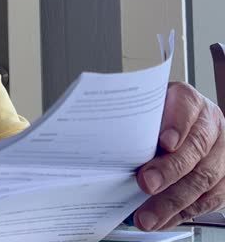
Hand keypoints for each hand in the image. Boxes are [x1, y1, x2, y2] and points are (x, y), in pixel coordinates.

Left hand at [135, 82, 224, 230]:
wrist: (177, 125)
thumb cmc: (155, 118)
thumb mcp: (143, 109)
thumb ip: (133, 121)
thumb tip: (108, 143)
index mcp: (188, 101)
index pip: (186, 107)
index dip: (176, 125)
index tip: (163, 142)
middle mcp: (209, 124)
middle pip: (196, 147)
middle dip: (170, 170)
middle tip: (146, 183)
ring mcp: (220, 152)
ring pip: (203, 178)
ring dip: (173, 201)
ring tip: (147, 216)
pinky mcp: (223, 178)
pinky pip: (207, 199)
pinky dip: (182, 213)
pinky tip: (162, 220)